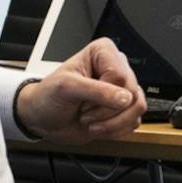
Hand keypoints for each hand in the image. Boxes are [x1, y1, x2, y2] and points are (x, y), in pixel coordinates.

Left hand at [15, 38, 146, 143]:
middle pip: (131, 93)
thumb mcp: (66, 88)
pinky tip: (98, 127)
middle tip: (84, 111)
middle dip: (105, 111)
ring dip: (112, 123)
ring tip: (91, 122)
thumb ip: (96, 90)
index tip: (82, 98)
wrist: (44, 119)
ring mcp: (122, 89)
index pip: (120, 76)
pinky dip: (115, 130)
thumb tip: (125, 98)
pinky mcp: (124, 109)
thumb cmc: (49, 96)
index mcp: (103, 52)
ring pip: (137, 108)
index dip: (102, 94)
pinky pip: (134, 122)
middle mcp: (116, 68)